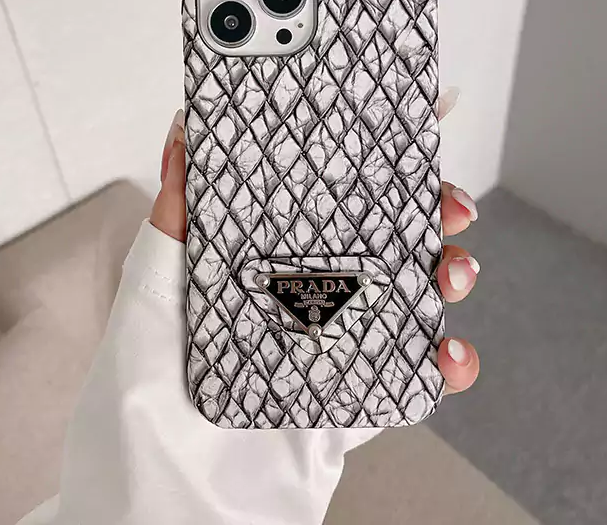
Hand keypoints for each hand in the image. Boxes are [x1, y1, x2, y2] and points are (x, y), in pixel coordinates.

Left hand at [152, 89, 480, 397]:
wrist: (174, 487)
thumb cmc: (151, 381)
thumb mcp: (156, 286)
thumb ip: (176, 212)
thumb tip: (182, 127)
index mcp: (279, 253)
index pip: (338, 193)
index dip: (383, 158)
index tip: (424, 119)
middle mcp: (319, 288)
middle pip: (394, 234)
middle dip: (436, 210)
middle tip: (453, 206)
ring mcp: (347, 338)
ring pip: (420, 293)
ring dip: (455, 272)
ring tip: (455, 273)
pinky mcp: (364, 392)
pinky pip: (422, 373)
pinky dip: (451, 362)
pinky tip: (449, 355)